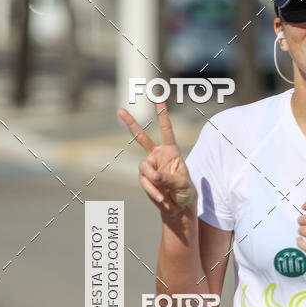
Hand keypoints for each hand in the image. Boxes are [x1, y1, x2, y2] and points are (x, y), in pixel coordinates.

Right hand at [117, 102, 196, 216]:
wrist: (178, 207)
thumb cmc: (185, 192)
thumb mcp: (183, 184)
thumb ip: (169, 177)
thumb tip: (154, 175)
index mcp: (172, 152)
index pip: (167, 130)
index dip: (162, 115)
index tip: (159, 98)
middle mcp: (158, 156)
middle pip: (142, 138)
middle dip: (131, 124)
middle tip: (120, 110)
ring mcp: (150, 167)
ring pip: (144, 168)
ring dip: (152, 180)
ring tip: (162, 190)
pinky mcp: (144, 179)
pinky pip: (144, 182)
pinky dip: (152, 190)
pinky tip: (160, 198)